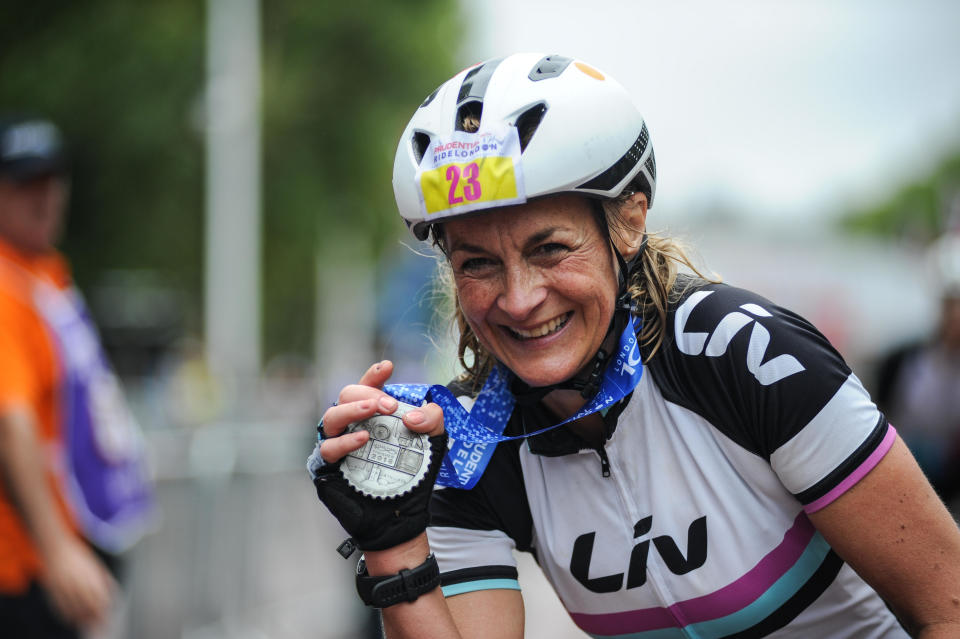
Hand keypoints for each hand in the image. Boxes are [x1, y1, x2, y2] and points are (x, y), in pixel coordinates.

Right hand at [39, 537, 114, 629]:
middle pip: (89, 608)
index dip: (103, 613)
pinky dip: (65, 616)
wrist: (57, 548)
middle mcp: (80, 584)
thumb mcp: (96, 565)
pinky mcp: (53, 590)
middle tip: (96, 627)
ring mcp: (66, 587)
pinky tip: (69, 620)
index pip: (101, 601)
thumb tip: (114, 593)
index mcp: (93, 578)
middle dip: (94, 619)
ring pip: (74, 610)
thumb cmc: (79, 556)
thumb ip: (106, 579)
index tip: (105, 620)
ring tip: (83, 624)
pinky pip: (59, 607)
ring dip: (80, 619)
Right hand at [318, 360, 444, 462]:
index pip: (369, 384)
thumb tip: (412, 418)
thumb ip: (431, 419)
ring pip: (332, 417)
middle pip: (348, 394)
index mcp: (373, 409)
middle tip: (391, 405)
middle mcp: (352, 421)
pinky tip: (363, 438)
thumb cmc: (413, 462)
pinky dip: (344, 442)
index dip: (375, 374)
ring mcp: (339, 440)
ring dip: (351, 410)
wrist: (407, 501)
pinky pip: (329, 448)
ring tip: (372, 411)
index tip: (388, 367)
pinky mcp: (333, 464)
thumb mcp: (432, 435)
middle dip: (368, 394)